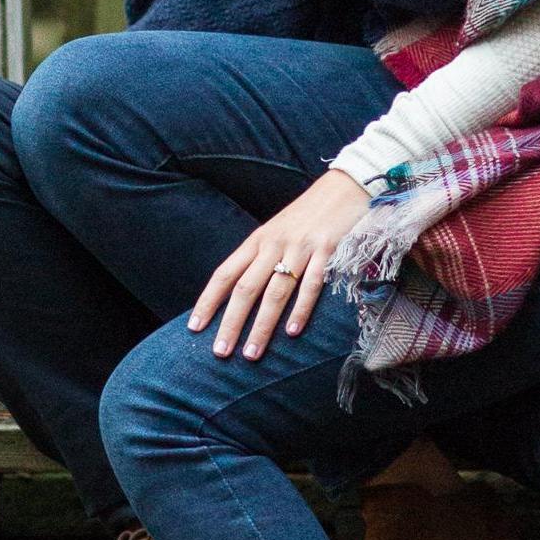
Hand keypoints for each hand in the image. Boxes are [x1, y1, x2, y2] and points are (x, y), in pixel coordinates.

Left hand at [189, 169, 373, 359]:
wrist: (345, 187)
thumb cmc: (308, 215)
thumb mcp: (277, 232)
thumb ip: (260, 259)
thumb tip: (240, 294)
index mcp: (257, 241)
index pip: (225, 274)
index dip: (208, 301)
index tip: (194, 328)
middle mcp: (274, 245)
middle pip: (246, 288)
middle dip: (231, 323)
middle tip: (219, 352)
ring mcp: (300, 248)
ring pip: (275, 292)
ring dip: (262, 325)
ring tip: (251, 353)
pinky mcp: (326, 250)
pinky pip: (311, 285)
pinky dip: (301, 310)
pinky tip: (292, 333)